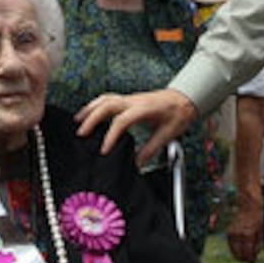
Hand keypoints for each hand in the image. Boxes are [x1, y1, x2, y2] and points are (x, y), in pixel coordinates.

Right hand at [75, 89, 197, 166]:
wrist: (186, 98)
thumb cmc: (179, 113)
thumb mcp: (168, 134)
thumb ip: (151, 148)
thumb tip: (137, 164)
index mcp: (144, 109)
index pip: (121, 121)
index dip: (111, 136)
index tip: (104, 150)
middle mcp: (134, 101)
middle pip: (107, 105)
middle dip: (92, 118)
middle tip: (81, 133)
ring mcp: (131, 98)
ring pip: (105, 99)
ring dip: (90, 109)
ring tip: (78, 121)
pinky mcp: (129, 99)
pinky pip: (108, 98)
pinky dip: (97, 105)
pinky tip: (91, 113)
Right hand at [226, 197, 263, 262]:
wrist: (248, 205)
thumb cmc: (256, 216)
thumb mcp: (261, 231)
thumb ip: (258, 245)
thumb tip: (254, 255)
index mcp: (248, 235)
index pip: (247, 253)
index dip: (250, 260)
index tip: (252, 261)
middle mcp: (238, 235)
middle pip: (239, 254)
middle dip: (244, 259)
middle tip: (248, 260)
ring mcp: (232, 233)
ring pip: (233, 250)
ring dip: (238, 255)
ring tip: (243, 256)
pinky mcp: (228, 231)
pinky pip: (230, 244)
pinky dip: (234, 248)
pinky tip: (238, 249)